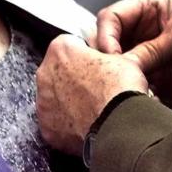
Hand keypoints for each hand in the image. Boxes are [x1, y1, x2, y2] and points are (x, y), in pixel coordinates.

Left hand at [36, 34, 148, 155]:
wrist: (119, 124)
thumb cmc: (120, 90)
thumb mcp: (127, 59)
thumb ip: (117, 51)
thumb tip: (128, 53)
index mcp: (61, 50)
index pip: (71, 44)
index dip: (87, 53)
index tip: (98, 62)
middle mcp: (45, 74)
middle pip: (59, 70)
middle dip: (75, 76)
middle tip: (97, 85)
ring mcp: (43, 103)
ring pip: (55, 97)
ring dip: (69, 99)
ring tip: (94, 105)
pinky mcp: (47, 128)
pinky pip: (55, 122)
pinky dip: (67, 123)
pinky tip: (86, 122)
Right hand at [96, 0, 171, 104]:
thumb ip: (151, 48)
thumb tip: (120, 64)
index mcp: (150, 8)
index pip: (112, 18)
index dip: (105, 36)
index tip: (110, 55)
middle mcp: (145, 31)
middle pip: (110, 44)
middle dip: (108, 60)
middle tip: (112, 75)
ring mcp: (150, 58)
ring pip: (120, 69)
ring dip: (120, 79)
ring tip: (126, 88)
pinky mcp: (159, 82)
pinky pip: (136, 88)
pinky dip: (134, 94)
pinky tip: (139, 98)